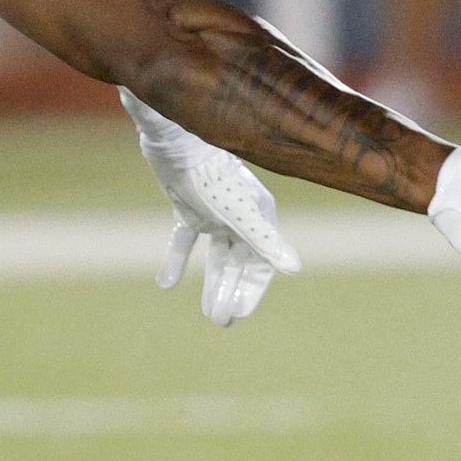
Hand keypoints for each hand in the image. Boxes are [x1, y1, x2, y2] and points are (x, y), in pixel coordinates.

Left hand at [123, 89, 301, 326]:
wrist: (176, 139)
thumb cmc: (211, 175)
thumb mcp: (239, 213)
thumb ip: (265, 241)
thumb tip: (295, 269)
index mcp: (258, 216)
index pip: (261, 262)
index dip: (252, 289)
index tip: (238, 313)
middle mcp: (239, 214)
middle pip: (240, 262)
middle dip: (232, 291)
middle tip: (221, 321)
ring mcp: (213, 210)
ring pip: (218, 254)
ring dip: (213, 281)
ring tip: (208, 313)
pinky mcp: (188, 205)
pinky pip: (185, 238)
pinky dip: (177, 260)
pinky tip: (165, 283)